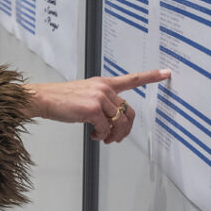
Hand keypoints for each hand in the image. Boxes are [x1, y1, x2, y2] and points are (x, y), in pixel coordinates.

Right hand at [25, 68, 169, 143]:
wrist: (44, 98)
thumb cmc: (61, 99)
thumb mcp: (84, 95)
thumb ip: (101, 103)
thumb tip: (111, 123)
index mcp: (103, 83)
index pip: (132, 79)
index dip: (151, 76)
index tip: (166, 73)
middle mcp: (104, 88)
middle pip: (128, 111)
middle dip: (125, 129)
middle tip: (117, 138)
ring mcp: (99, 97)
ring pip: (119, 122)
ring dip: (113, 135)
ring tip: (103, 138)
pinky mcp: (92, 109)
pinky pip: (105, 128)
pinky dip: (101, 136)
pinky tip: (94, 135)